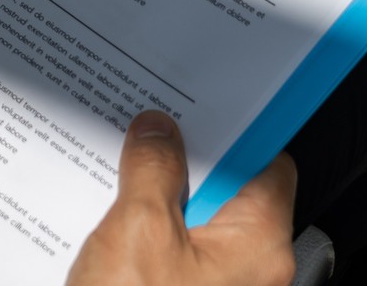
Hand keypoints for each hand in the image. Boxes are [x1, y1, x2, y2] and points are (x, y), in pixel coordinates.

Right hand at [67, 111, 296, 285]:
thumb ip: (152, 170)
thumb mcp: (138, 230)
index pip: (267, 166)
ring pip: (191, 224)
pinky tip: (100, 216)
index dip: (232, 128)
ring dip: (152, 194)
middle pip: (225, 192)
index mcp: (258, 246)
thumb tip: (159, 129)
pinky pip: (168, 256)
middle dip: (179, 158)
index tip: (195, 97)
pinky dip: (139, 232)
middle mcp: (249, 272)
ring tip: (109, 164)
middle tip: (138, 124)